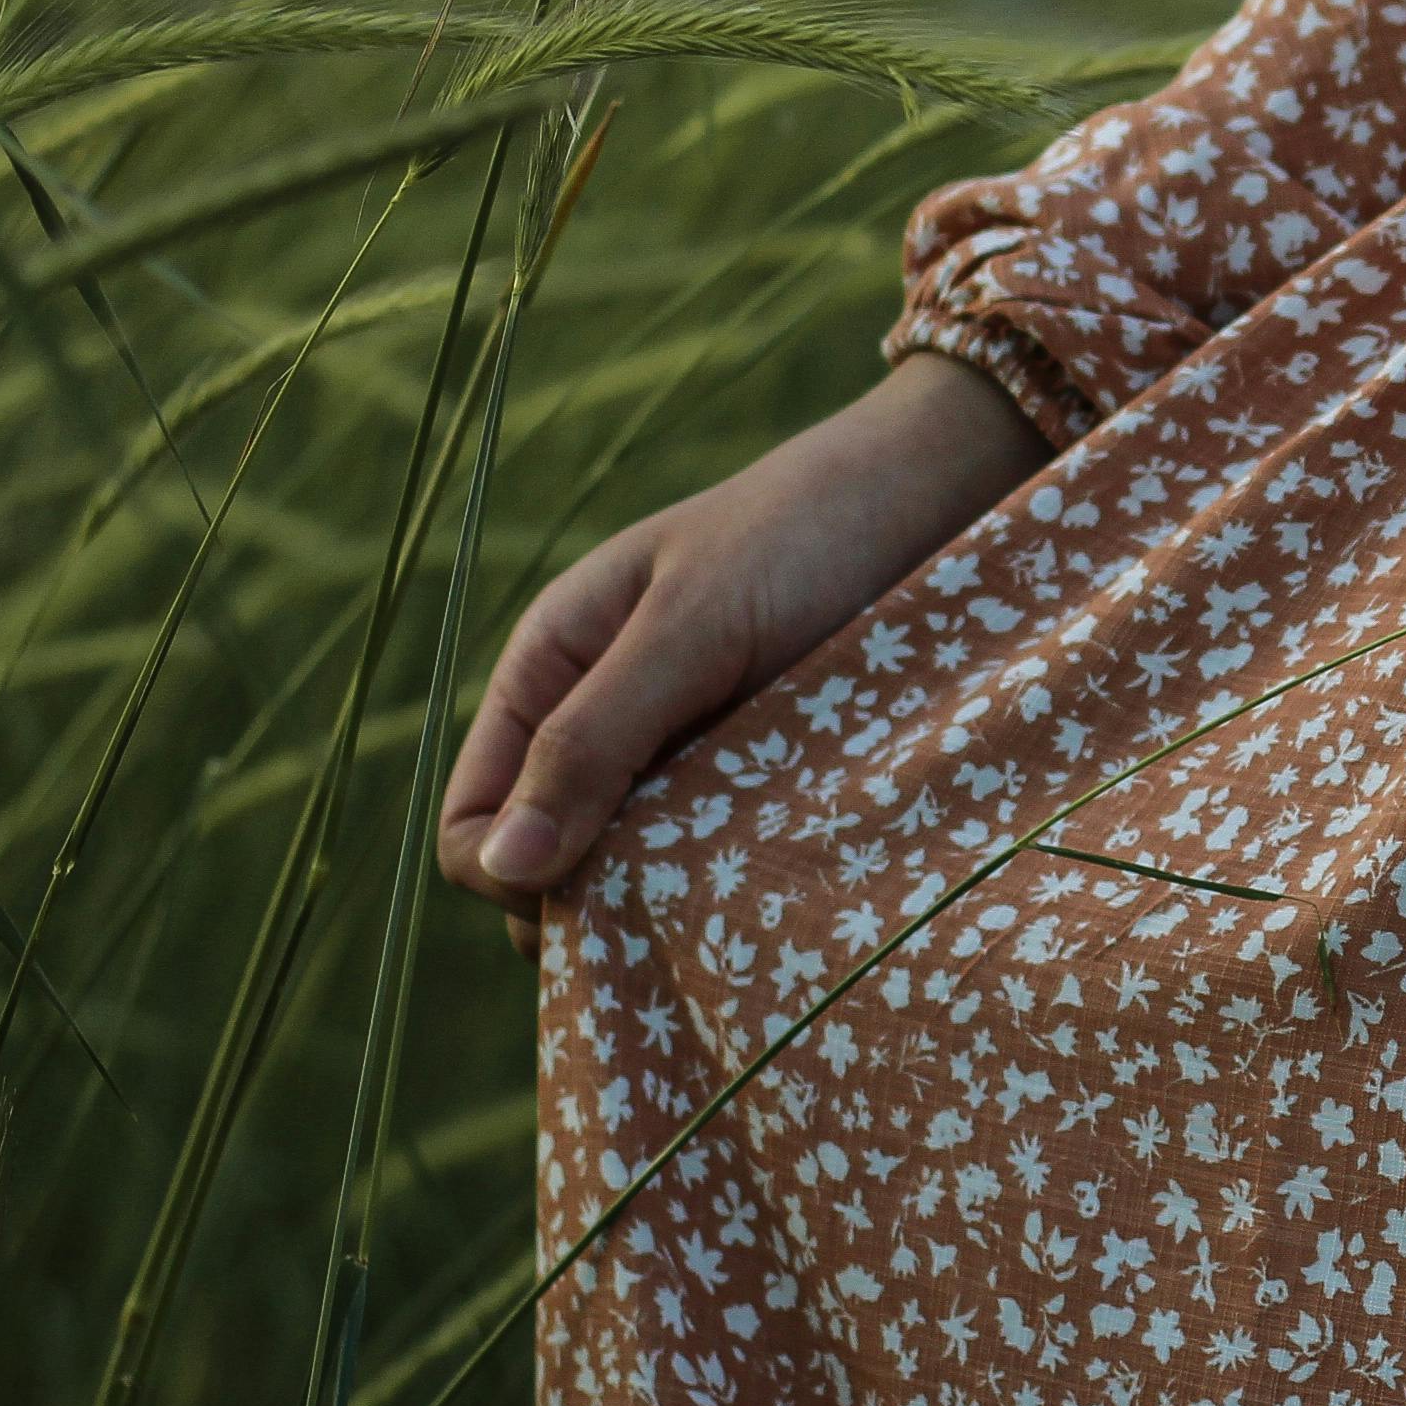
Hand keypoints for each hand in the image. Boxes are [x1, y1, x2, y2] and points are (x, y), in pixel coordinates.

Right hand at [436, 351, 1048, 939]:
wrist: (931, 499)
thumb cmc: (801, 535)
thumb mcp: (692, 627)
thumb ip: (594, 738)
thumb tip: (504, 867)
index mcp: (549, 678)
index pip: (473, 829)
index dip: (513, 879)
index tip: (600, 888)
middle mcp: (600, 731)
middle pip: (548, 875)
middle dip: (595, 907)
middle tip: (688, 895)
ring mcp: (678, 766)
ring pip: (634, 884)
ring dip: (669, 906)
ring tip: (743, 886)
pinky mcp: (754, 789)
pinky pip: (711, 870)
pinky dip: (730, 890)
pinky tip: (781, 882)